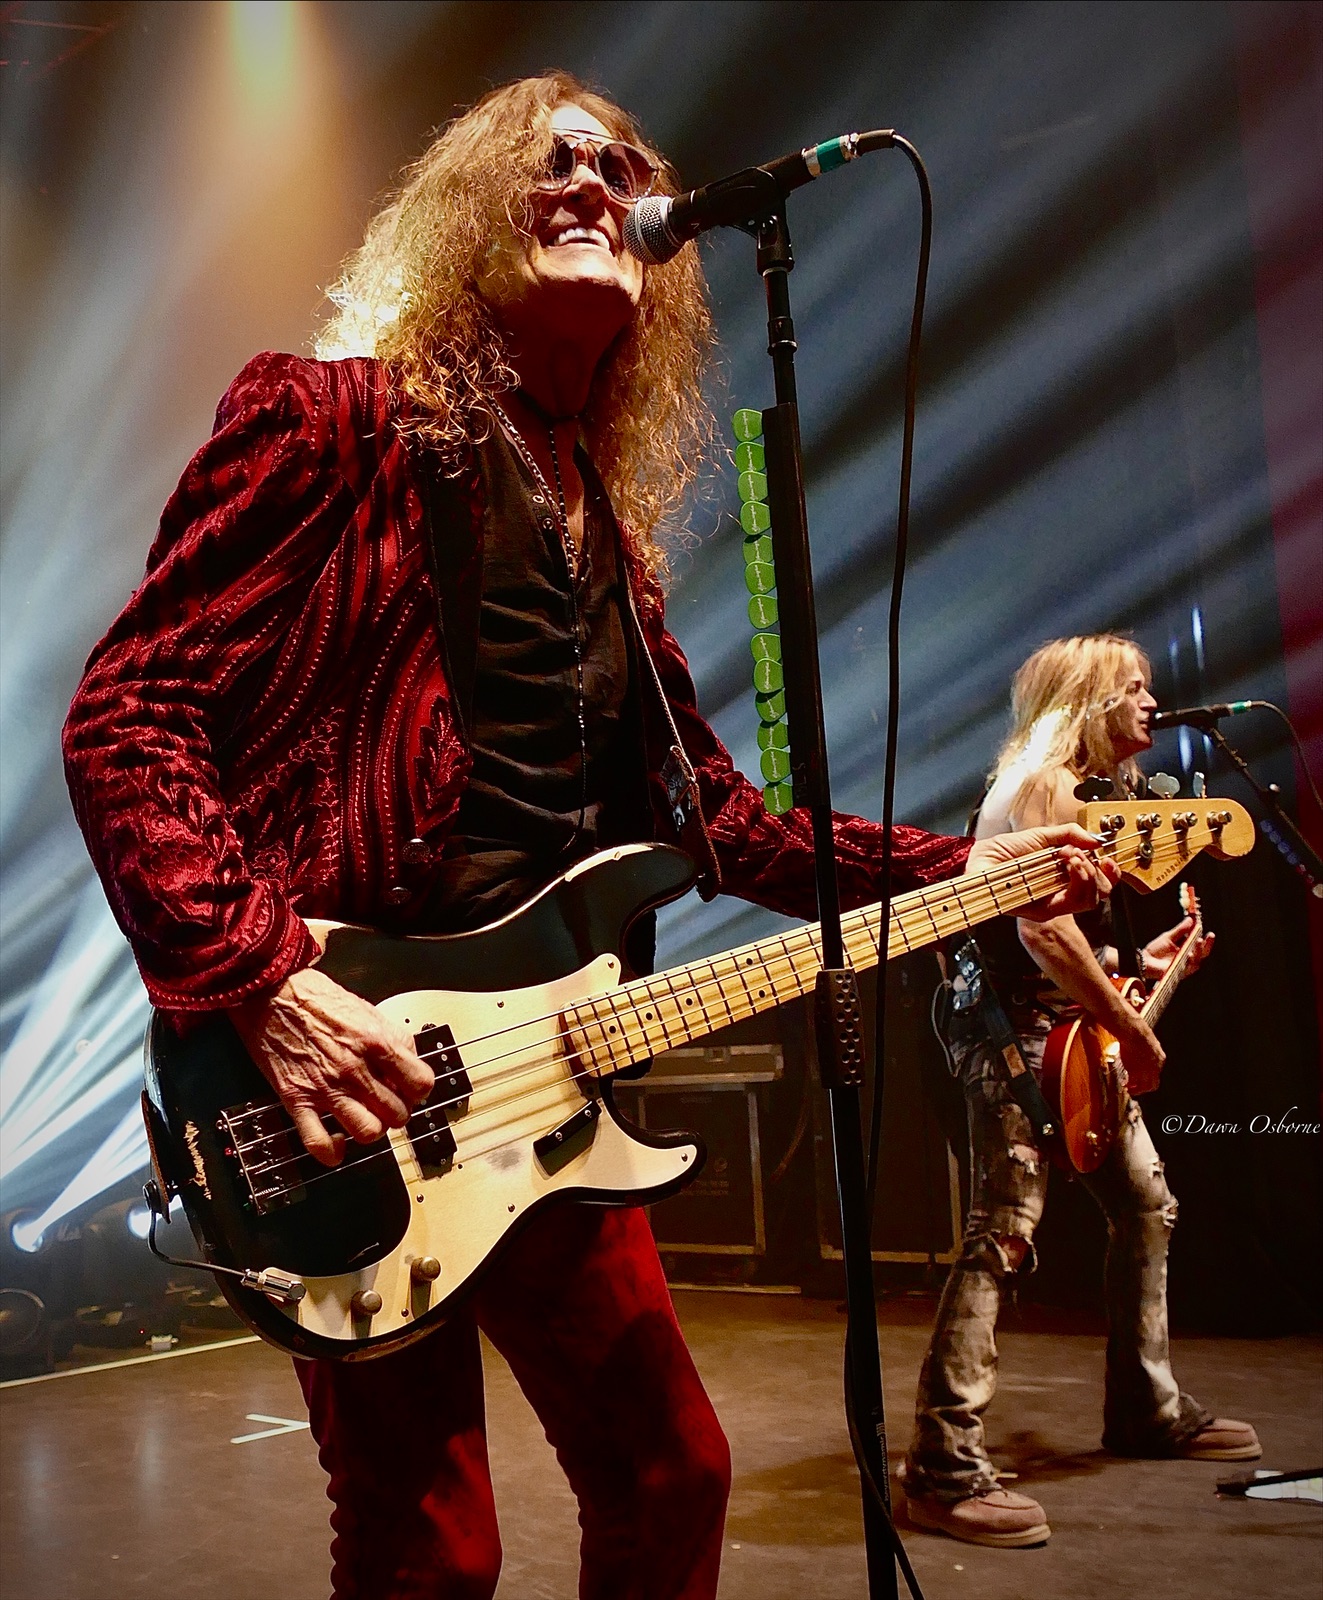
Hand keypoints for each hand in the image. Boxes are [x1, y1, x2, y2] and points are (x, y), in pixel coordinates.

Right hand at [228, 967, 434, 1166]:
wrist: (270, 993)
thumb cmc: (315, 997)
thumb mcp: (367, 1009)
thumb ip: (392, 1037)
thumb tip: (408, 1061)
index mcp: (377, 1042)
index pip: (420, 1083)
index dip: (419, 1090)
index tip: (411, 1090)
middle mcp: (355, 1068)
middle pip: (397, 1113)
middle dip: (396, 1112)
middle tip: (386, 1104)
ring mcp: (326, 1087)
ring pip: (367, 1132)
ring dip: (370, 1130)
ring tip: (364, 1119)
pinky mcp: (297, 1098)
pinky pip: (318, 1142)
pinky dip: (330, 1151)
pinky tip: (336, 1143)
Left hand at [966, 824, 1118, 920]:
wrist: (983, 858)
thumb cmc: (1005, 850)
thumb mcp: (1042, 836)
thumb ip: (1070, 834)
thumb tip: (1096, 839)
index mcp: (1063, 876)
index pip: (1098, 882)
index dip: (1109, 872)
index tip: (1107, 857)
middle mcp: (1060, 893)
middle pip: (1098, 894)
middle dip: (1096, 871)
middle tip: (1078, 854)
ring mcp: (1052, 903)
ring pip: (1088, 900)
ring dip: (1087, 874)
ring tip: (1071, 857)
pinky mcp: (1042, 911)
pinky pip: (1070, 902)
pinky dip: (1076, 880)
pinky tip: (1068, 864)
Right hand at [1115, 1010, 1165, 1094]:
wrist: (1132, 1031)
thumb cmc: (1137, 1032)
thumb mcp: (1147, 1042)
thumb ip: (1146, 1050)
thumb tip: (1139, 1050)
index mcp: (1160, 1058)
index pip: (1157, 1073)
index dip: (1147, 1077)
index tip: (1140, 1078)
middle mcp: (1156, 1067)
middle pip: (1154, 1084)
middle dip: (1144, 1088)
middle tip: (1136, 1088)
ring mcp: (1147, 1071)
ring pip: (1146, 1087)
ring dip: (1138, 1090)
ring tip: (1129, 1089)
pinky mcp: (1137, 1073)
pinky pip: (1134, 1084)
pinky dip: (1130, 1087)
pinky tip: (1125, 1085)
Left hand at [1144, 917, 1214, 979]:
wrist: (1144, 961)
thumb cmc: (1155, 950)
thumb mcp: (1168, 937)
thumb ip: (1180, 930)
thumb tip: (1191, 919)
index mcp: (1186, 951)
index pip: (1200, 946)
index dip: (1207, 941)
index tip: (1210, 933)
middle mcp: (1188, 960)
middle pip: (1202, 954)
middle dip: (1207, 945)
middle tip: (1209, 936)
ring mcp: (1184, 967)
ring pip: (1197, 961)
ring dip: (1199, 951)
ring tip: (1199, 941)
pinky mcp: (1179, 973)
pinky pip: (1188, 968)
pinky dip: (1190, 961)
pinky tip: (1190, 954)